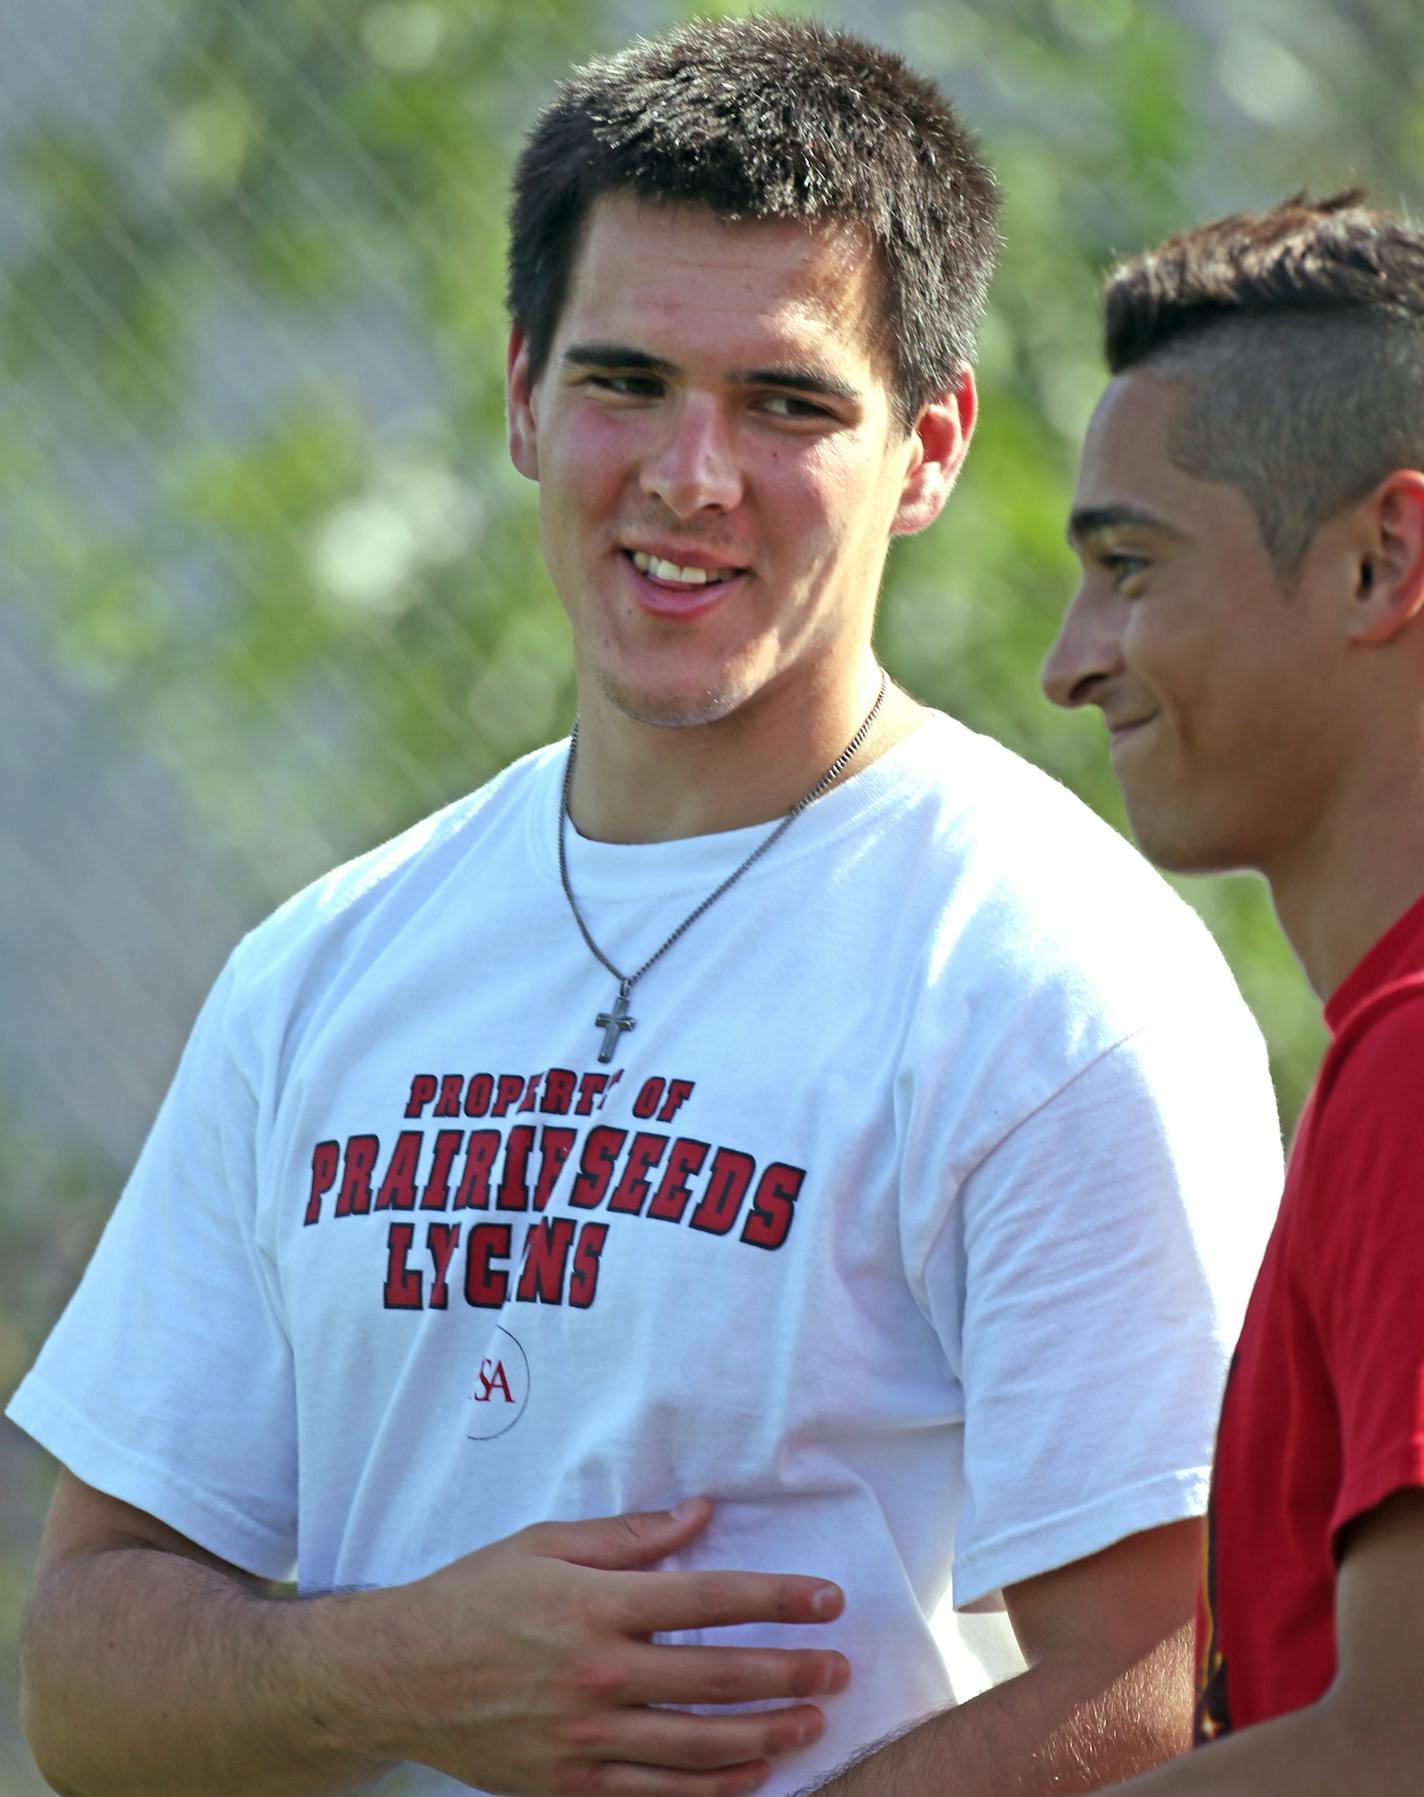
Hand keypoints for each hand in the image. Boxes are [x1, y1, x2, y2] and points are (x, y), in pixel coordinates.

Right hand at [366, 1496, 849, 1795]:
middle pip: (716, 1677)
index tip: (825, 1598)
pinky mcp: (568, 1783)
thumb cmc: (476, 1596)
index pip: (709, 1599)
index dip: (776, 1598)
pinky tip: (753, 1777)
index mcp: (596, 1603)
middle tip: (838, 1668)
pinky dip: (711, 1791)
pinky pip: (655, 1794)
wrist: (398, 1675)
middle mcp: (596, 1673)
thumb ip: (632, 1535)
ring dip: (767, 1736)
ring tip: (813, 1722)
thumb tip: (702, 1515)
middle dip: (789, 1673)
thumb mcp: (548, 1543)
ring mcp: (583, 1737)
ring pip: (697, 1747)